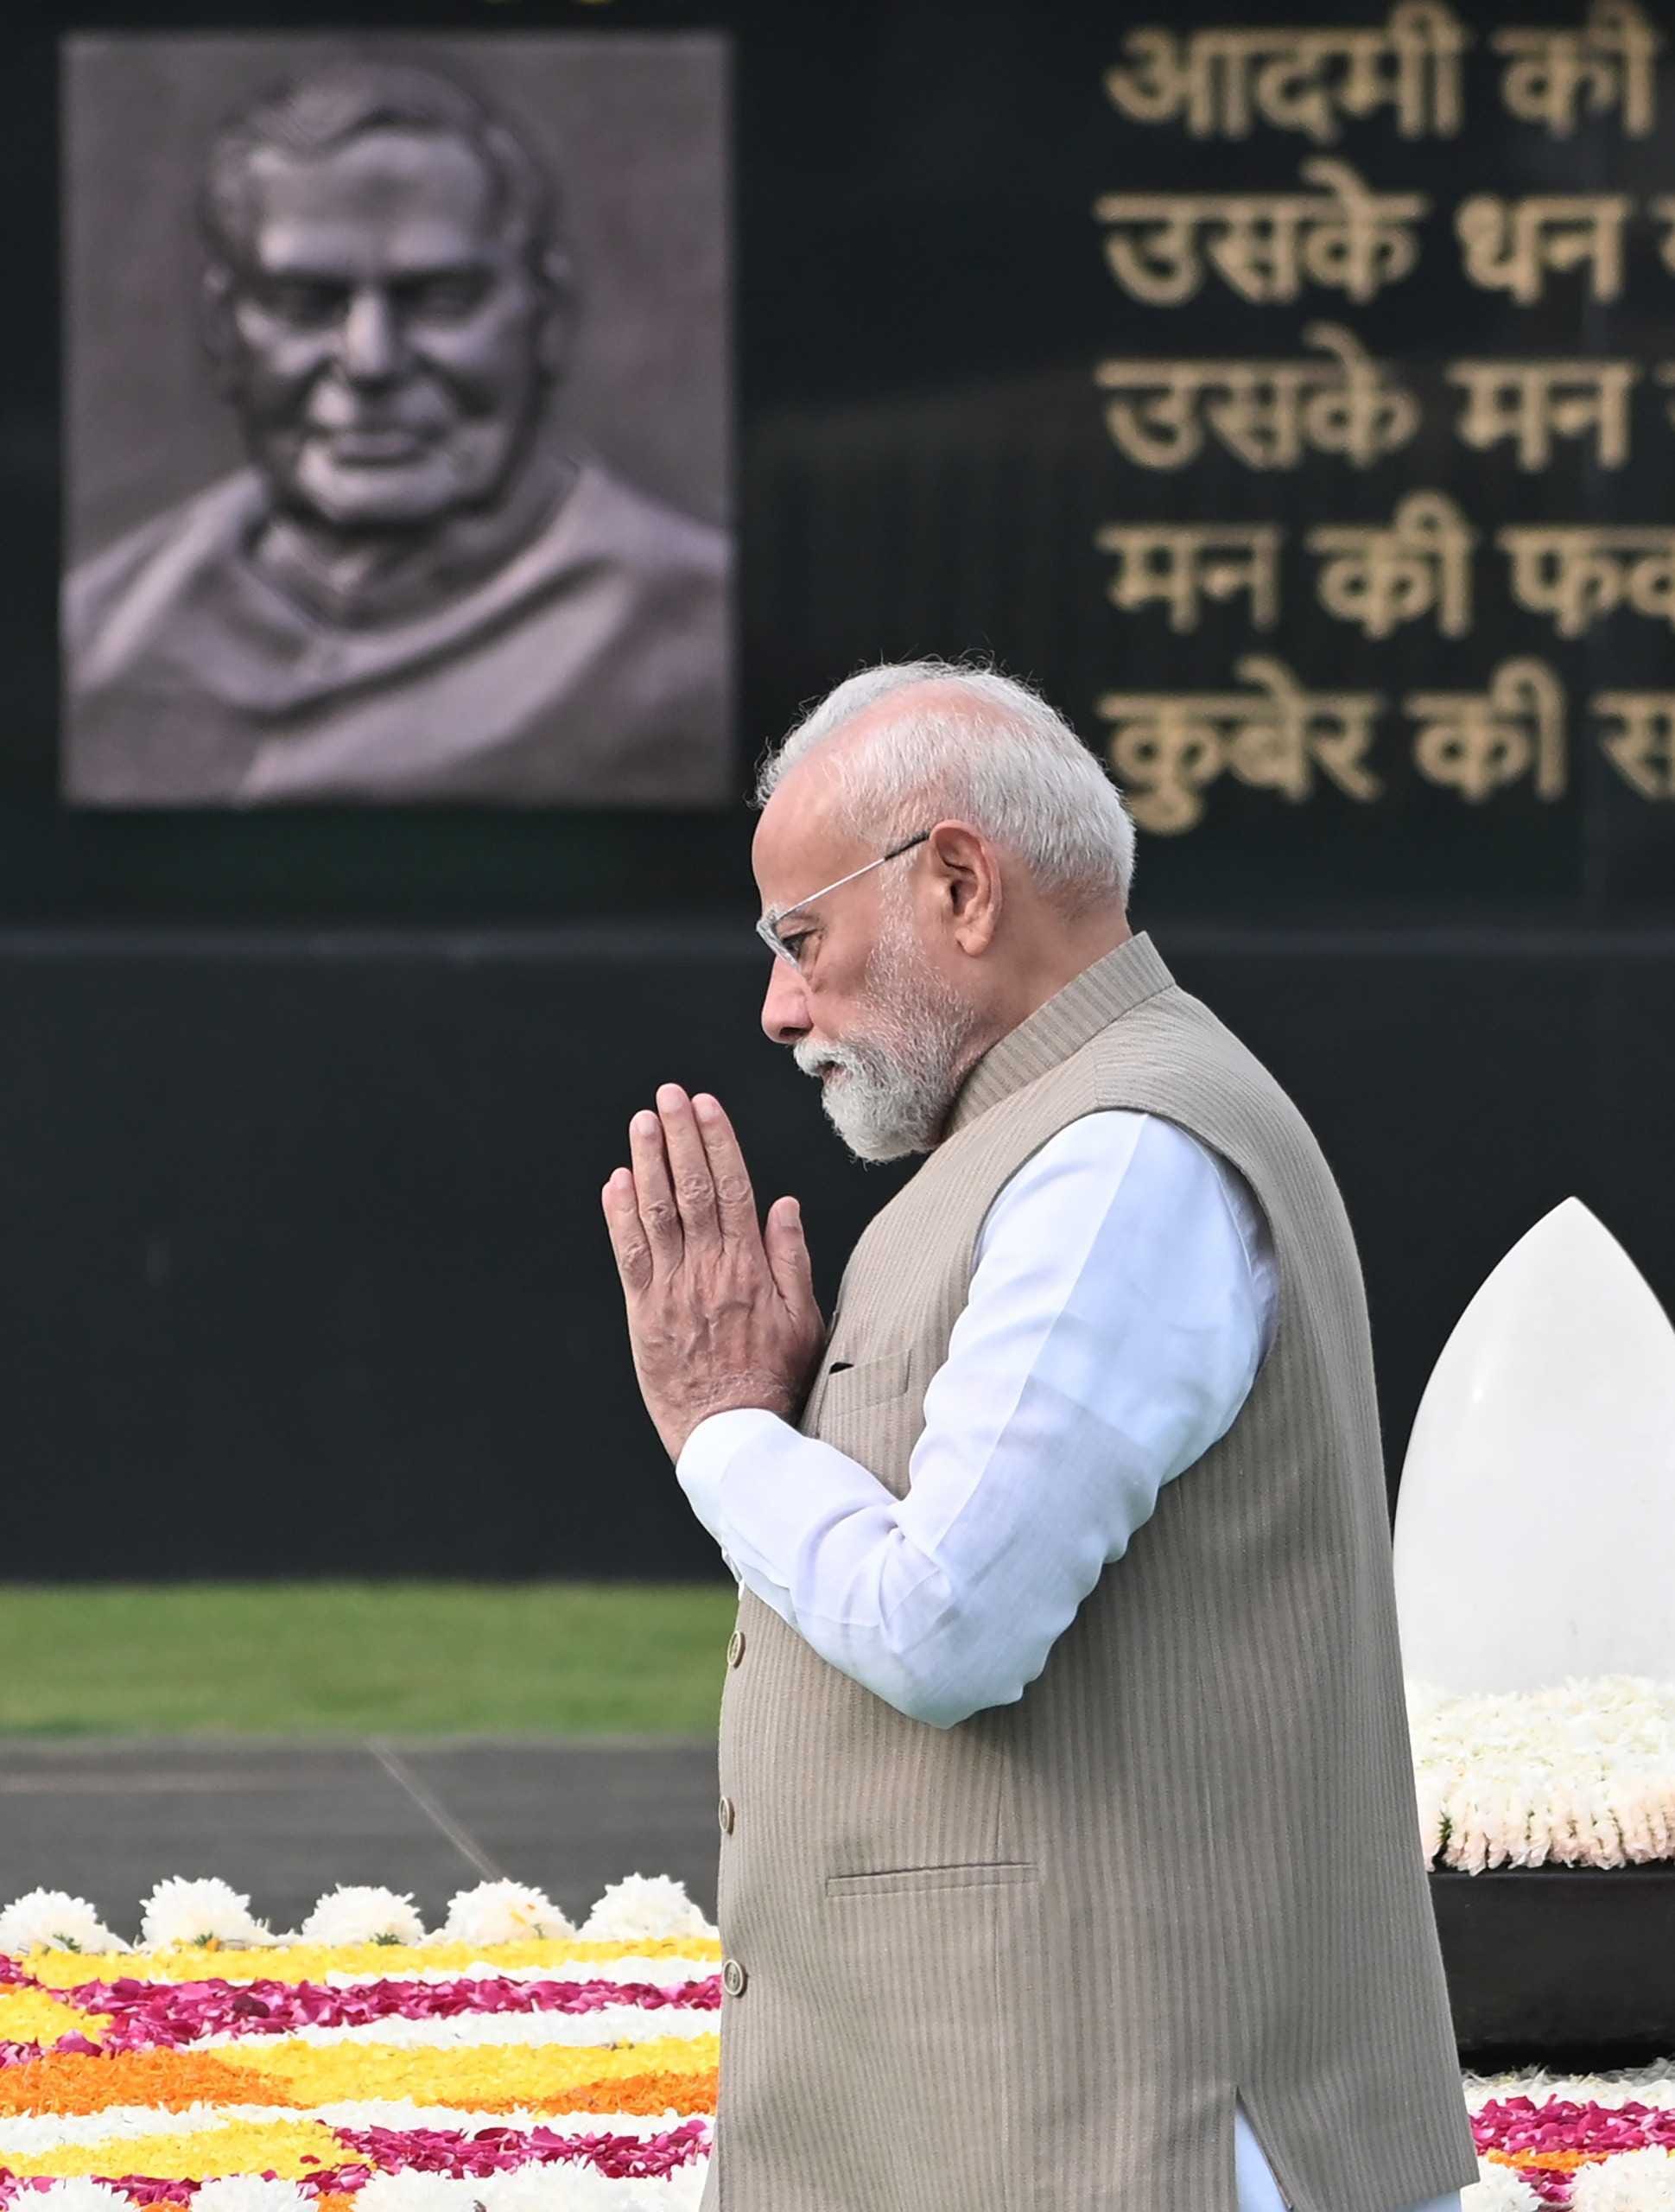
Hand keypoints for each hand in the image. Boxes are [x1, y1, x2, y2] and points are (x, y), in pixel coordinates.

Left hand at [601, 1084, 825, 1460]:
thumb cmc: (774, 1378)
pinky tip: (616, 1182)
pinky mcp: (643, 1312)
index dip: (717, 1142)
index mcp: (749, 1267)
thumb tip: (784, 1203)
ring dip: (647, 1162)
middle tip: (669, 1095)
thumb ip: (791, 1258)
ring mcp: (671, 1289)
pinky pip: (628, 1255)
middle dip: (679, 1137)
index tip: (706, 1105)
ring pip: (656, 1213)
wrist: (731, 1434)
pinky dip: (620, 1216)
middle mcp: (708, 1270)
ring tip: (642, 1122)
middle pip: (691, 1189)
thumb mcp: (804, 1319)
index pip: (732, 1188)